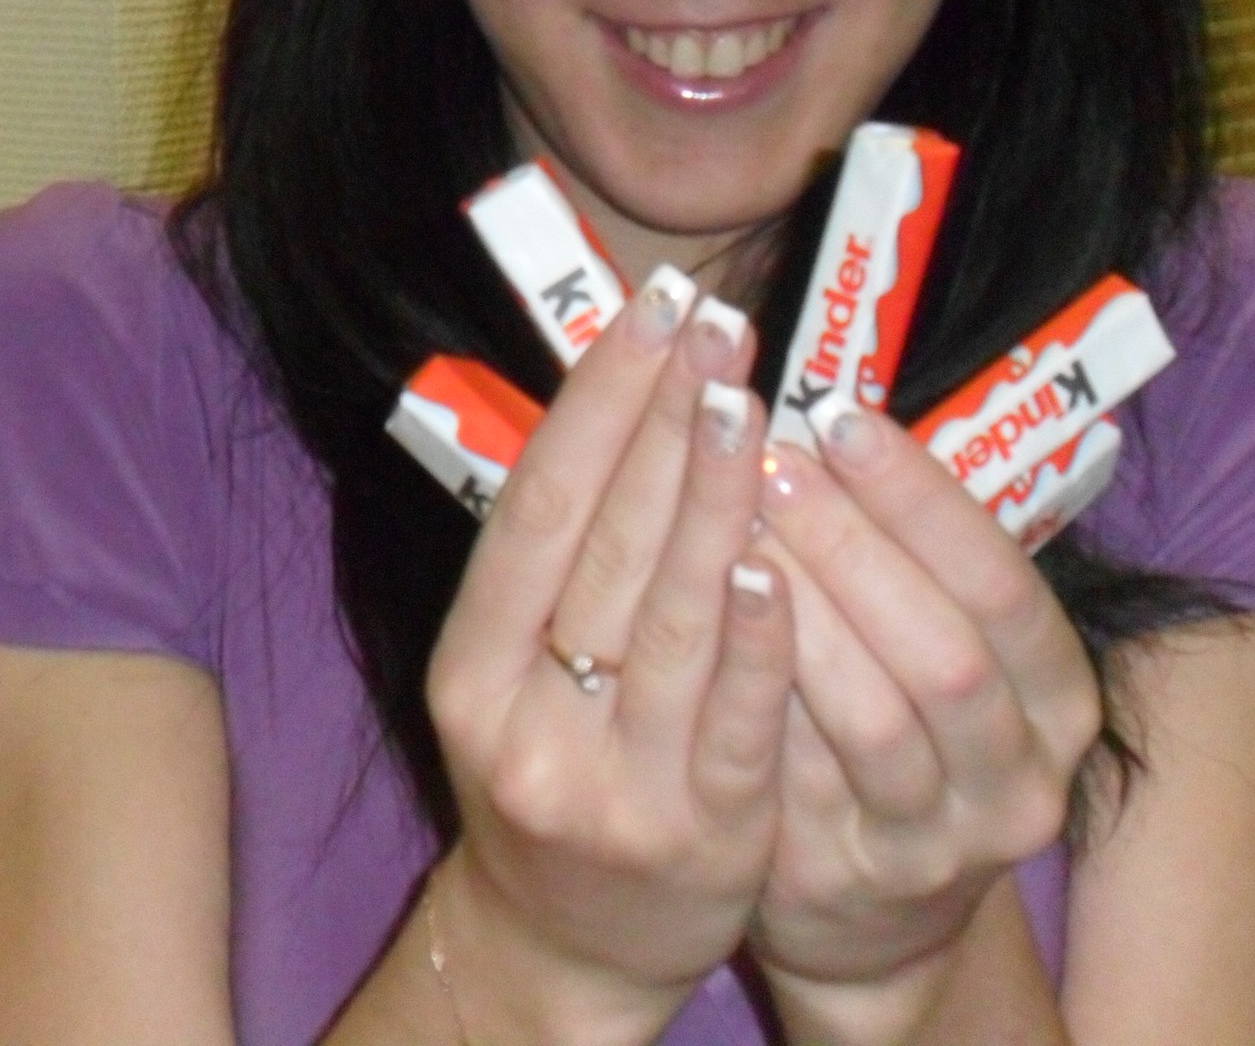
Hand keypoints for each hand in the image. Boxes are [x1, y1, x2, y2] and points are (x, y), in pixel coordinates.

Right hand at [422, 277, 797, 1045]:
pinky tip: (785, 554)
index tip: (648, 306)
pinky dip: (762, 632)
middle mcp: (526, 727)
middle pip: (603, 548)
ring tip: (750, 399)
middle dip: (663, 421)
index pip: (535, 509)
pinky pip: (740, 716)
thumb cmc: (556, 768)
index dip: (595, 400)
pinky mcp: (705, 834)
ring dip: (716, 499)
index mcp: (468, 673)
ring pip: (672, 618)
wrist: (571, 947)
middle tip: (714, 323)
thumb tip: (624, 383)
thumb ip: (560, 555)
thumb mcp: (514, 672)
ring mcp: (614, 786)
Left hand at [747, 409, 1100, 1020]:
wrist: (866, 910)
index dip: (921, 497)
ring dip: (802, 613)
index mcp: (1058, 693)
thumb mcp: (930, 637)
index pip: (1002, 582)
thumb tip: (826, 409)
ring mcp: (942, 842)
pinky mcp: (854, 879)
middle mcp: (1021, 775)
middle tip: (769, 456)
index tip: (840, 415)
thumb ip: (904, 549)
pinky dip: (763, 696)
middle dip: (854, 545)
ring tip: (731, 522)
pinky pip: (803, 780)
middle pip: (947, 653)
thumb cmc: (893, 723)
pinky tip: (710, 621)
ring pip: (877, 720)